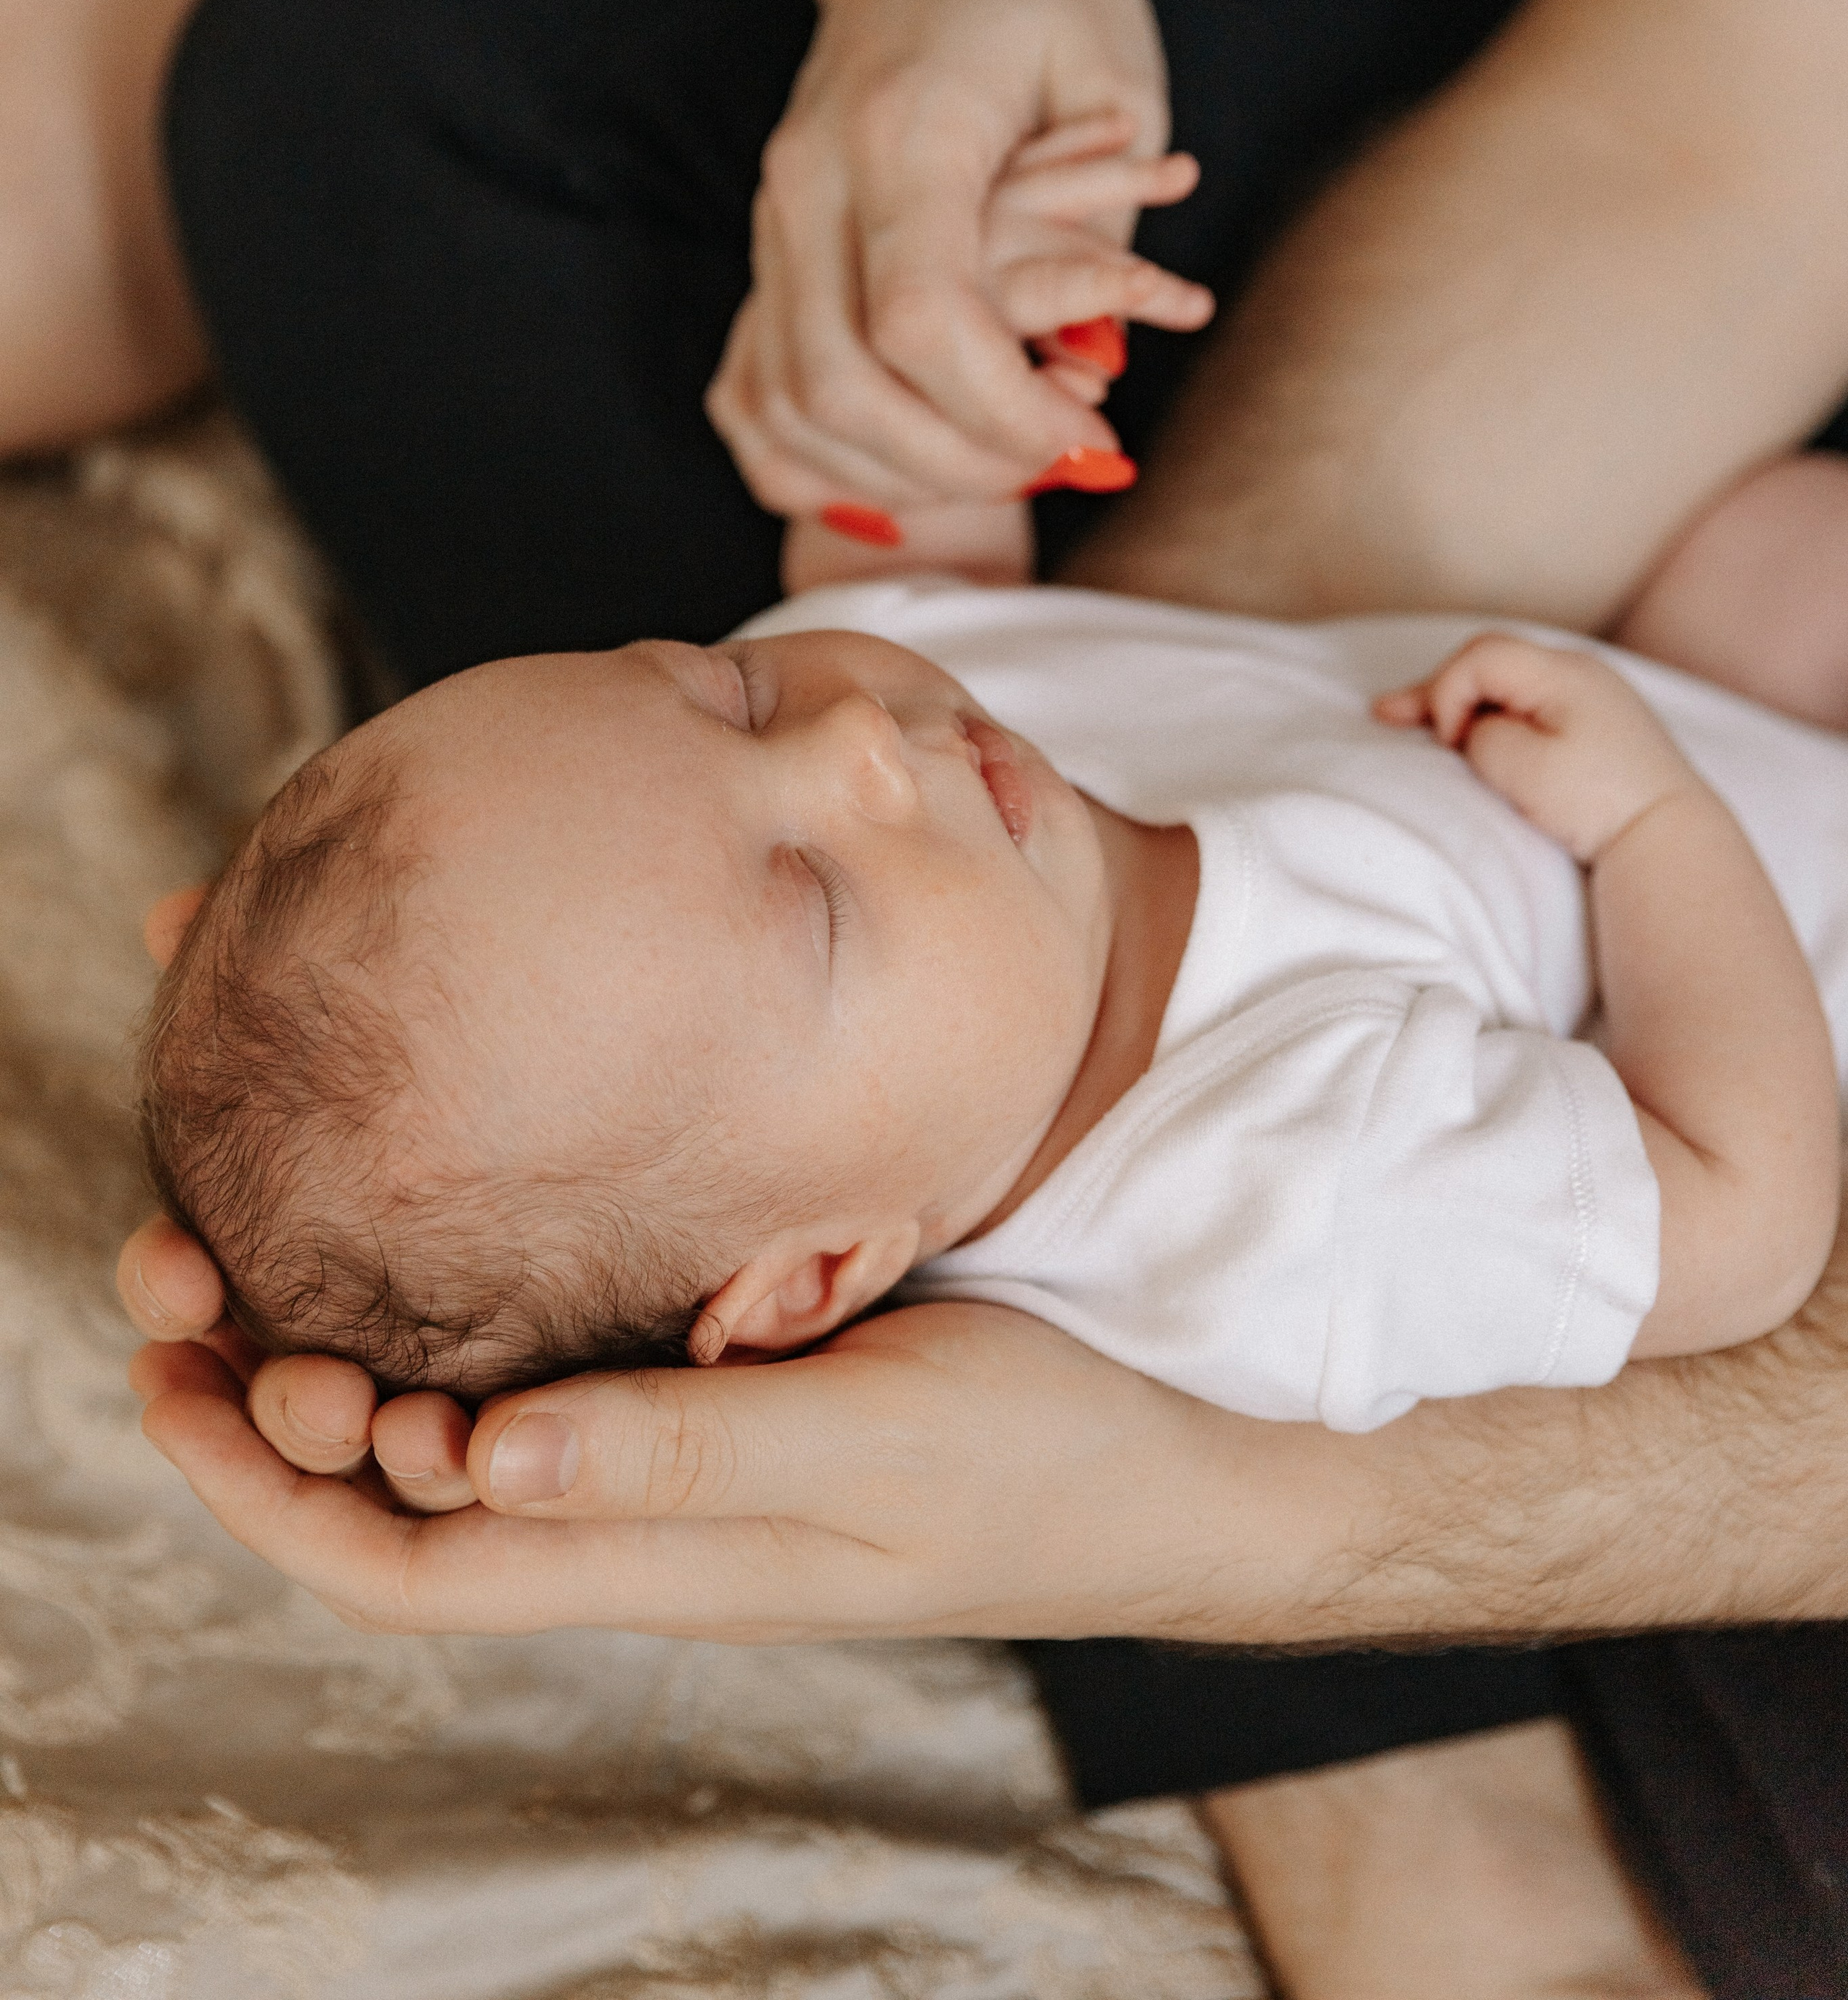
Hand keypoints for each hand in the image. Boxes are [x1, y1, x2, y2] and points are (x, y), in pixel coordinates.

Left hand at [120, 1216, 1283, 1641]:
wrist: (1167, 1461)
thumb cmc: (1033, 1460)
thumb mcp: (869, 1447)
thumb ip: (684, 1453)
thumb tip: (478, 1465)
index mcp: (653, 1558)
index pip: (404, 1565)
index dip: (267, 1487)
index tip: (170, 1369)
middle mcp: (634, 1513)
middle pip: (399, 1493)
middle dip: (269, 1400)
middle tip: (177, 1263)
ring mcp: (676, 1447)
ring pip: (464, 1420)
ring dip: (349, 1341)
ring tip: (258, 1228)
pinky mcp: (723, 1378)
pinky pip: (554, 1349)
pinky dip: (464, 1286)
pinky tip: (444, 1198)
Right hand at [705, 0, 1212, 519]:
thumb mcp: (1114, 84)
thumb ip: (1100, 239)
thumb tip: (1083, 381)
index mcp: (903, 130)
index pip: (921, 323)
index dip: (1006, 412)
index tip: (1091, 435)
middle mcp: (811, 179)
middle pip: (841, 386)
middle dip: (960, 462)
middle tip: (1059, 461)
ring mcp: (772, 214)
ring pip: (791, 403)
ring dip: (898, 472)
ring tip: (1000, 463)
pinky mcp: (764, 243)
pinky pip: (757, 393)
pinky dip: (830, 456)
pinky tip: (910, 464)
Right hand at [1375, 633, 1702, 863]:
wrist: (1671, 836)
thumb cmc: (1599, 802)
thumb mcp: (1524, 767)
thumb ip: (1483, 734)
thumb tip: (1478, 727)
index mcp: (1563, 673)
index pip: (1479, 657)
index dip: (1445, 692)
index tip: (1447, 745)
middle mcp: (1580, 671)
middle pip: (1490, 662)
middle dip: (1438, 690)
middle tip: (1385, 715)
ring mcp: (1592, 695)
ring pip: (1508, 684)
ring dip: (1462, 703)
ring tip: (1410, 720)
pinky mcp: (1596, 724)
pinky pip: (1531, 704)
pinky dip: (1494, 716)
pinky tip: (1469, 731)